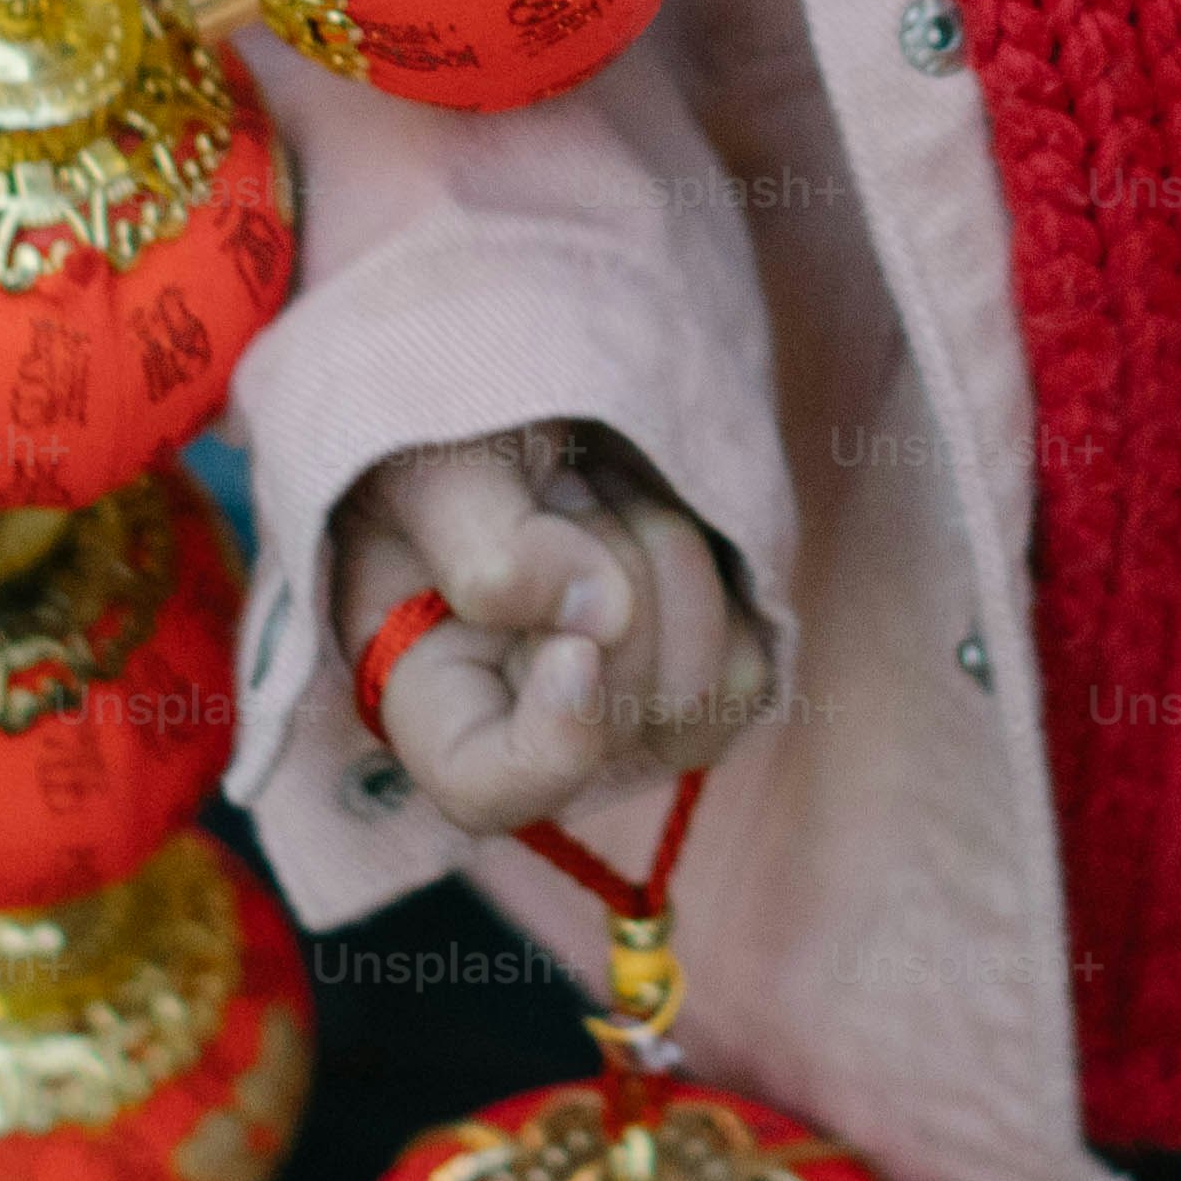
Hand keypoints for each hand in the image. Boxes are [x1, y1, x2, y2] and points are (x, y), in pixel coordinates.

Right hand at [330, 423, 771, 837]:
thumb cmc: (456, 430)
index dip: (550, 744)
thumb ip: (491, 544)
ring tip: (604, 492)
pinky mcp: (697, 675)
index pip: (487, 791)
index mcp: (432, 698)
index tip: (579, 646)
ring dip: (666, 560)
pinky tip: (657, 518)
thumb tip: (600, 617)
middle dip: (611, 575)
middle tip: (566, 485)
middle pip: (615, 719)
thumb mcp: (435, 466)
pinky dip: (720, 577)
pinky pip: (747, 668)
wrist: (536, 389)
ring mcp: (622, 710)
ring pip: (696, 696)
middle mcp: (529, 728)